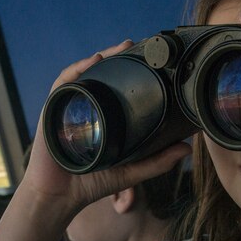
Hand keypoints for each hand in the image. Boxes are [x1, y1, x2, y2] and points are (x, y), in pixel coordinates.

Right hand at [23, 41, 192, 216]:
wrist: (59, 197)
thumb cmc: (90, 184)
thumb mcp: (130, 171)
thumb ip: (157, 162)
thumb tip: (188, 149)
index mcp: (102, 118)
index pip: (116, 88)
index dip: (130, 71)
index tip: (150, 59)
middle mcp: (85, 109)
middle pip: (100, 75)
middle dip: (117, 57)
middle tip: (136, 44)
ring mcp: (67, 108)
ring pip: (84, 74)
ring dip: (100, 57)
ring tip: (119, 48)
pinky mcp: (52, 110)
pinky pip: (63, 83)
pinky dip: (77, 70)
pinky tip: (94, 62)